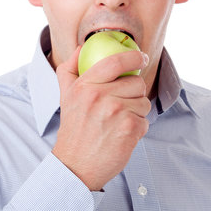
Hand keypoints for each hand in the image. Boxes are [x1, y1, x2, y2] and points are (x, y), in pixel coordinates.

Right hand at [52, 47, 150, 190]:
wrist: (75, 162)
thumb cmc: (73, 127)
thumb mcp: (65, 94)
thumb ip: (69, 68)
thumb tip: (80, 48)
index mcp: (85, 85)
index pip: (115, 61)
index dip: (133, 56)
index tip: (141, 57)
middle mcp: (99, 96)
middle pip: (136, 82)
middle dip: (133, 92)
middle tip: (119, 103)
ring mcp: (116, 112)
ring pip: (144, 101)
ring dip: (136, 110)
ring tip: (117, 120)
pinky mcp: (129, 128)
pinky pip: (145, 119)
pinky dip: (137, 127)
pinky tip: (121, 133)